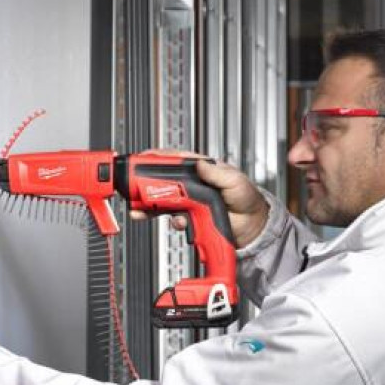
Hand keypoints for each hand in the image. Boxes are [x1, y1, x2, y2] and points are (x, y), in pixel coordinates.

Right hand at [129, 149, 269, 248]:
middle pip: (162, 180)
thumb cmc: (247, 199)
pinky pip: (172, 218)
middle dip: (145, 184)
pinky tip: (175, 222)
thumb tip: (201, 163)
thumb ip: (217, 173)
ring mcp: (189, 200)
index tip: (143, 159)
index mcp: (201, 169)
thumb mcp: (235, 181)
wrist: (251, 226)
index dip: (157, 158)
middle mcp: (192, 184)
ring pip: (163, 200)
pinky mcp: (189, 217)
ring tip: (140, 209)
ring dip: (149, 205)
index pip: (175, 159)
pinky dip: (169, 220)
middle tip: (133, 186)